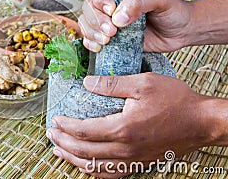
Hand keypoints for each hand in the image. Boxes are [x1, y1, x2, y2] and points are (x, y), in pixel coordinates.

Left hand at [46, 73, 214, 177]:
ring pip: (95, 167)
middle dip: (63, 144)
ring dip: (73, 160)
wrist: (201, 121)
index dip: (66, 126)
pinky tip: (85, 165)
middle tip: (50, 134)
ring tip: (58, 151)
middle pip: (85, 152)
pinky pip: (111, 174)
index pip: (84, 131)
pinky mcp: (140, 163)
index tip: (55, 119)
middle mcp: (126, 149)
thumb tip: (86, 83)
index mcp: (123, 128)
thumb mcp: (142, 83)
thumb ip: (111, 83)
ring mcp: (133, 159)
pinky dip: (93, 171)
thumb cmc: (175, 100)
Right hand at [78, 0, 192, 52]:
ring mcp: (110, 19)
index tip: (111, 12)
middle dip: (96, 20)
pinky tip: (100, 47)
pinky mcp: (110, 36)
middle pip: (89, 6)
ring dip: (92, 33)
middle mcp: (112, 1)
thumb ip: (140, 2)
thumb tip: (117, 18)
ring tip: (107, 41)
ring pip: (87, 22)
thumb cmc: (174, 10)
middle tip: (112, 32)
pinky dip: (90, 43)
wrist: (182, 31)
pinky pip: (91, 37)